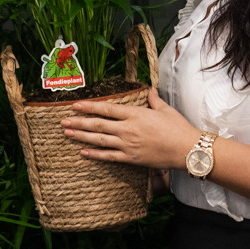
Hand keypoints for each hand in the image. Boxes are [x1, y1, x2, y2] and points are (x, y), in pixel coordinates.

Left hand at [60, 87, 198, 169]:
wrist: (187, 149)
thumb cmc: (178, 127)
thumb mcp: (165, 109)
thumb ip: (153, 99)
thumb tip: (149, 90)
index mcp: (135, 114)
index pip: (107, 108)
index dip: (89, 106)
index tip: (75, 105)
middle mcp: (128, 129)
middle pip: (98, 124)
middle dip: (79, 122)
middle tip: (63, 121)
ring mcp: (128, 145)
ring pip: (99, 140)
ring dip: (82, 137)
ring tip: (67, 134)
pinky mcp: (131, 158)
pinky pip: (109, 156)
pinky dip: (95, 155)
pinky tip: (83, 153)